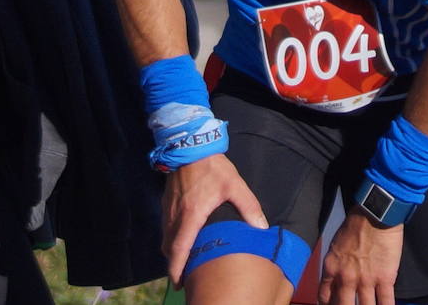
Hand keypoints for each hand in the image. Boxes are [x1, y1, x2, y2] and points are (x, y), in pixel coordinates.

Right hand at [163, 153, 268, 286]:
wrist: (190, 145)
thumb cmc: (212, 167)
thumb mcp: (234, 185)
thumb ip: (248, 207)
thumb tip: (262, 227)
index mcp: (191, 215)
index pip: (179, 249)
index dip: (177, 268)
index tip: (178, 282)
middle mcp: (175, 215)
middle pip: (169, 247)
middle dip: (174, 264)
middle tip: (182, 277)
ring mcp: (168, 208)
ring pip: (166, 237)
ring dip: (172, 251)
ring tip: (182, 262)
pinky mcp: (166, 201)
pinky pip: (165, 226)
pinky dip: (170, 237)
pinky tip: (180, 238)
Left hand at [317, 209, 403, 304]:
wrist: (375, 214)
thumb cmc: (355, 224)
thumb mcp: (335, 245)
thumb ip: (335, 265)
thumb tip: (337, 279)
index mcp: (332, 268)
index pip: (325, 297)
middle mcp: (346, 278)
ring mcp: (366, 280)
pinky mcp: (385, 278)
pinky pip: (386, 302)